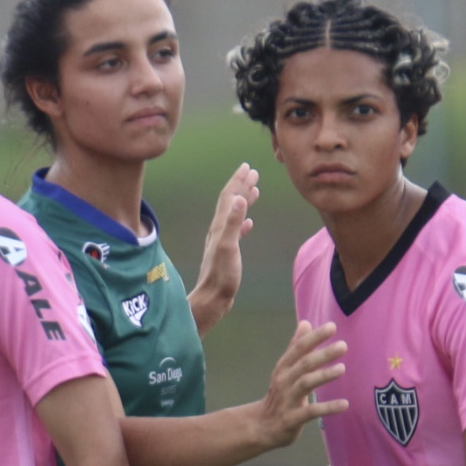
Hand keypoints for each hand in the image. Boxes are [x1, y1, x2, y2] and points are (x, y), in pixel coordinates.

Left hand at [190, 163, 259, 332]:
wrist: (212, 298)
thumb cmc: (222, 276)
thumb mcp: (229, 247)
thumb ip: (234, 223)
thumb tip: (239, 198)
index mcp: (220, 226)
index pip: (229, 197)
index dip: (238, 181)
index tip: (248, 167)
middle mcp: (218, 230)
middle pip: (230, 202)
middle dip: (241, 185)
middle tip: (253, 172)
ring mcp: (221, 241)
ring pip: (233, 214)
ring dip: (243, 201)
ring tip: (254, 191)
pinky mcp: (226, 252)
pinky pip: (235, 230)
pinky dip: (242, 222)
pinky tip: (249, 223)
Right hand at [256, 320, 349, 448]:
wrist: (261, 426)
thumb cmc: (279, 395)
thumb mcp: (284, 369)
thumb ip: (296, 347)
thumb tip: (306, 322)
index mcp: (283, 368)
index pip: (298, 348)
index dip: (314, 337)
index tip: (332, 326)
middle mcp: (284, 381)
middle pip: (304, 364)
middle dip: (323, 354)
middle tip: (343, 345)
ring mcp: (287, 400)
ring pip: (305, 384)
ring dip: (324, 376)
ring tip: (342, 369)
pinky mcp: (292, 418)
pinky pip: (311, 411)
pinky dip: (328, 407)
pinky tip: (345, 404)